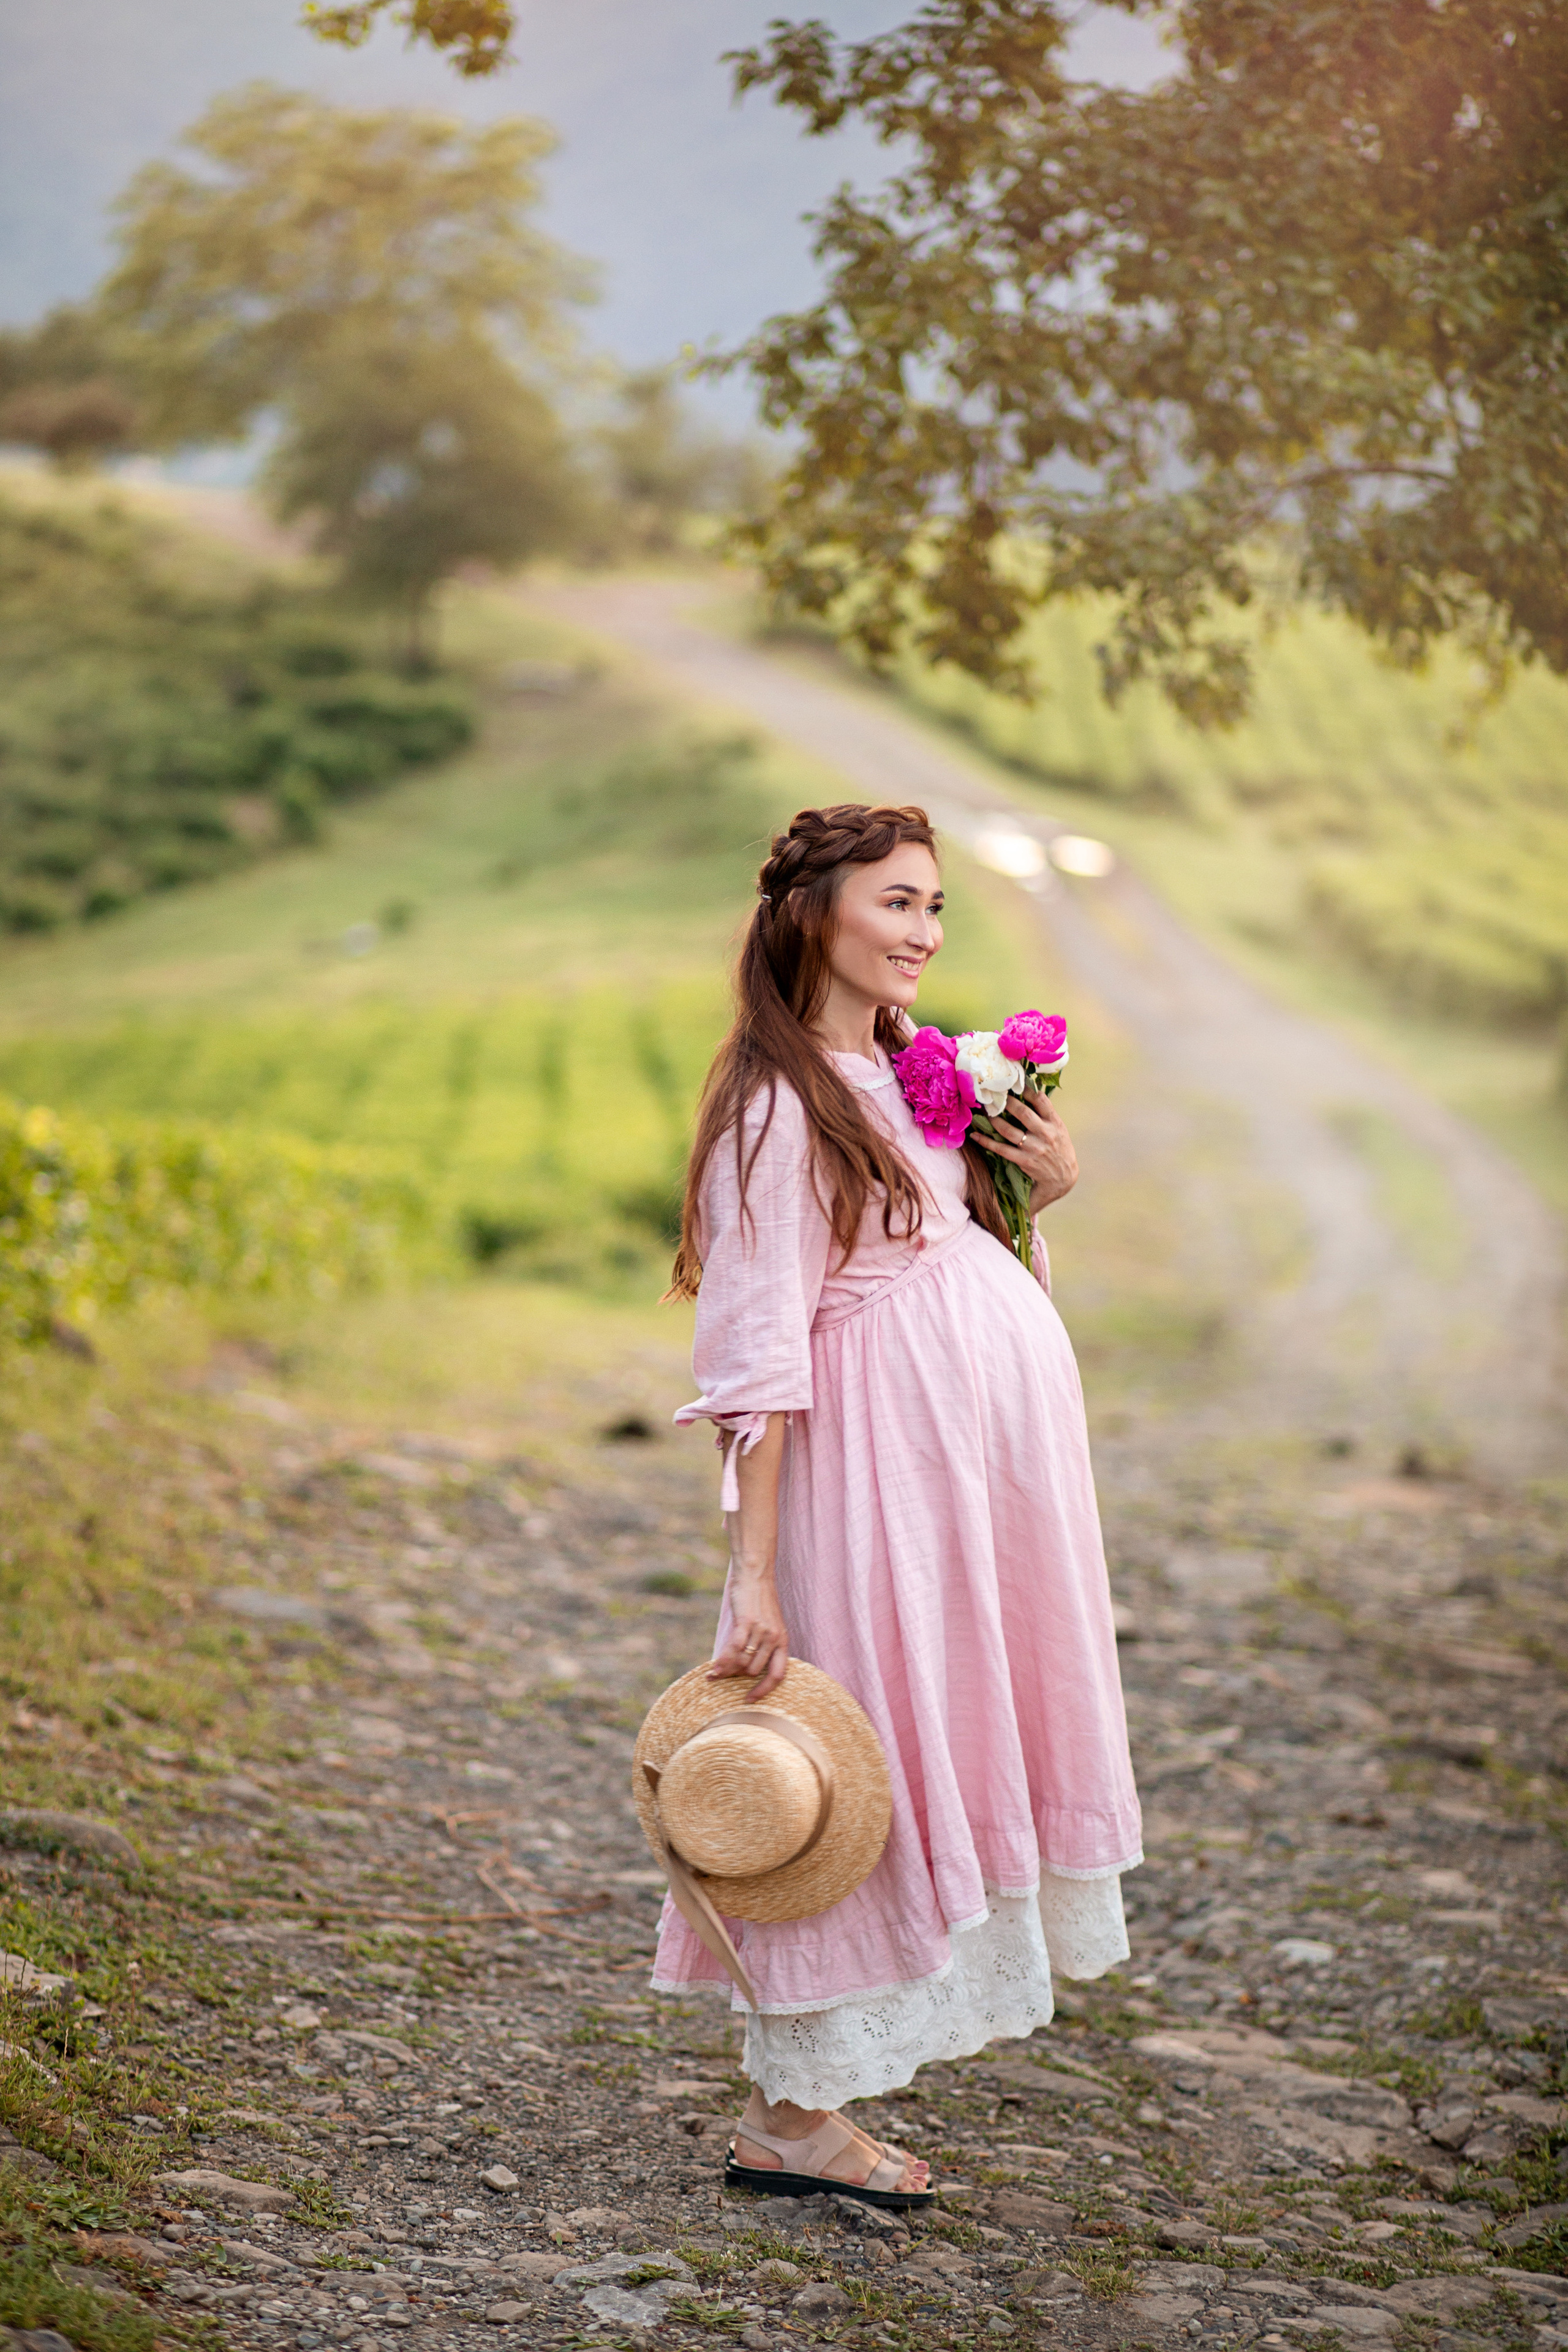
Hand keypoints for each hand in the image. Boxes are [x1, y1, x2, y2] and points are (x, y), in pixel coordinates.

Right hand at [708, 1567, 789, 1700]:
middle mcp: (774, 1638)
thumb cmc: (758, 1600)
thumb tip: (743, 1668)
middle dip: (737, 1677)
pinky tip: (713, 1669)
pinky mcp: (747, 1622)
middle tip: (722, 1677)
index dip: (764, 1690)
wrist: (755, 1575)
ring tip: (714, 1674)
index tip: (750, 1700)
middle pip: (754, 1671)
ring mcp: (761, 1630)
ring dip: (727, 1671)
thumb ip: (761, 1645)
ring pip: (743, 1662)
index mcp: (783, 1640)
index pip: (778, 1675)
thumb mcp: (768, 1624)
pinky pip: (734, 1649)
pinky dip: (722, 1662)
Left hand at [983, 1087, 1077, 1213]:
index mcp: (1056, 1123)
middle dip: (1006, 1102)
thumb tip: (1030, 1093)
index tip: (1015, 1082)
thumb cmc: (1059, 1149)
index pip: (1041, 1101)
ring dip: (994, 1120)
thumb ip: (1046, 1115)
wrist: (1063, 1178)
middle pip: (1023, 1113)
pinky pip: (1001, 1149)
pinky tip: (976, 1135)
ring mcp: (1034, 1148)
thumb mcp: (1059, 1130)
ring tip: (983, 1112)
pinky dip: (987, 1142)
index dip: (1027, 1089)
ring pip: (1009, 1130)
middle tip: (994, 1094)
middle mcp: (1045, 1134)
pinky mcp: (1024, 1160)